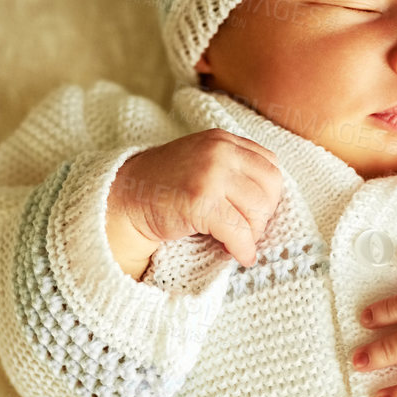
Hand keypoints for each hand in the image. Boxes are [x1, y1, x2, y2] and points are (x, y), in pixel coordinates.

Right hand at [106, 129, 282, 273]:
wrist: (125, 200)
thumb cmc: (165, 188)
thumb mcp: (202, 164)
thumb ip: (233, 171)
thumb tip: (270, 202)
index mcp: (223, 140)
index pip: (270, 166)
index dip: (268, 195)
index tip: (254, 213)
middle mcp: (220, 151)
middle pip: (270, 188)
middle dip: (262, 216)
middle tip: (245, 231)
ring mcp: (211, 174)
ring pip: (257, 211)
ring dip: (252, 234)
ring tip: (236, 241)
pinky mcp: (201, 201)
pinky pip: (239, 232)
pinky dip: (243, 249)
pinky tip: (237, 256)